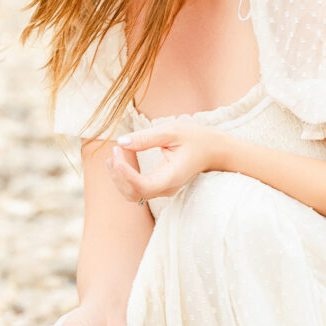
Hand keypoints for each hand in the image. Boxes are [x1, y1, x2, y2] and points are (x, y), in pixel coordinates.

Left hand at [107, 120, 221, 203]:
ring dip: (118, 178)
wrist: (213, 150)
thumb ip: (146, 138)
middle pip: (134, 193)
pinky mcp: (158, 186)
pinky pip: (136, 189)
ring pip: (132, 194)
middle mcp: (166, 188)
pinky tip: (118, 161)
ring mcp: (162, 190)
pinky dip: (123, 178)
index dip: (125, 173)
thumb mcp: (172, 131)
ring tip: (112, 155)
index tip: (117, 151)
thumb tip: (121, 142)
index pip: (143, 186)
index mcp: (172, 177)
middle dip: (118, 174)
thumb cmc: (195, 138)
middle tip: (114, 149)